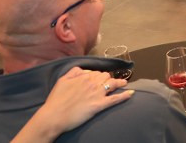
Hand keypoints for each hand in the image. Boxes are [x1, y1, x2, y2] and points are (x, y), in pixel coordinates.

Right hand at [12, 67, 131, 141]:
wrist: (54, 116)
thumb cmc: (56, 100)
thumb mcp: (62, 80)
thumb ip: (74, 71)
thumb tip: (86, 70)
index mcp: (84, 77)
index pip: (97, 73)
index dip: (99, 76)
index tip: (100, 79)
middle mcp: (92, 83)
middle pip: (106, 77)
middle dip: (109, 78)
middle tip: (111, 82)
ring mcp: (97, 94)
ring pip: (112, 84)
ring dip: (120, 83)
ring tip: (124, 83)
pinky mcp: (99, 105)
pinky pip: (114, 99)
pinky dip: (124, 96)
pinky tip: (131, 93)